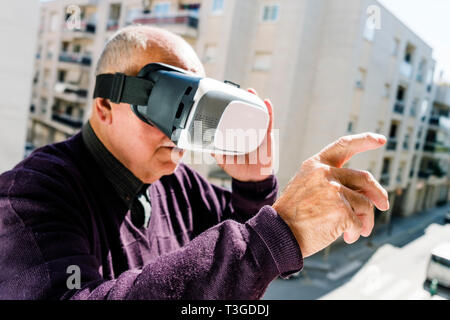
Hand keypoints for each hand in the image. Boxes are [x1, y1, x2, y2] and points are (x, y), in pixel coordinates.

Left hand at [213, 89, 273, 181]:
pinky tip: (266, 102)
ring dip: (255, 102)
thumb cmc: (239, 169)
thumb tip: (207, 146)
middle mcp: (247, 132)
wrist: (252, 179)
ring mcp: (258, 133)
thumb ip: (217, 153)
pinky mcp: (266, 136)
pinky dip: (268, 112)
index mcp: (237, 135)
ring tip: (251, 91)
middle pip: (246, 113)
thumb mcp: (224, 160)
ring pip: (257, 114)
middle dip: (244, 101)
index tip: (228, 98)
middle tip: (240, 90)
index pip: (234, 119)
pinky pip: (268, 122)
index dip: (232, 109)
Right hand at [272, 133, 389, 257]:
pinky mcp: (341, 210)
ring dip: (366, 220)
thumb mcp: (306, 187)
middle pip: (364, 179)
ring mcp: (333, 190)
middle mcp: (325, 173)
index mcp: (315, 164)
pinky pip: (359, 222)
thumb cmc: (293, 215)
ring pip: (365, 204)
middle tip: (384, 205)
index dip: (364, 141)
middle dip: (378, 193)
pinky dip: (356, 232)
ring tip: (357, 232)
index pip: (344, 146)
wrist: (279, 234)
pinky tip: (347, 237)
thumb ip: (331, 182)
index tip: (381, 140)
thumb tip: (366, 194)